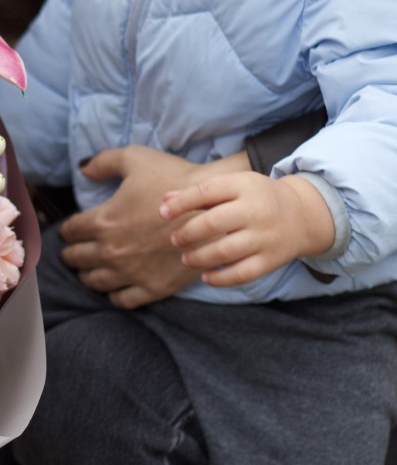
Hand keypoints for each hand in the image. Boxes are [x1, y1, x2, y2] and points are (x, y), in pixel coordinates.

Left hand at [59, 145, 216, 308]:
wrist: (213, 206)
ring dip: (87, 276)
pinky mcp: (153, 287)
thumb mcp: (135, 158)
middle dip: (71, 254)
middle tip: (71, 253)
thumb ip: (104, 162)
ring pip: (95, 282)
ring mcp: (132, 272)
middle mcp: (111, 251)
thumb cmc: (173, 179)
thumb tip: (83, 168)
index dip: (67, 230)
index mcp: (103, 221)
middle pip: (78, 259)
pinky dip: (113, 295)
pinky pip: (123, 300)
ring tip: (87, 272)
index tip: (68, 231)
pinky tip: (114, 288)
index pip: (71, 231)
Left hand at [160, 172, 335, 286]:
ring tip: (185, 258)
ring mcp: (265, 237)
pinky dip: (220, 278)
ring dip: (199, 258)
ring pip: (225, 251)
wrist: (302, 214)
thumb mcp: (233, 186)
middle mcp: (256, 210)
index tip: (163, 213)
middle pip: (214, 223)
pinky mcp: (271, 260)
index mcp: (244, 186)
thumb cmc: (256, 198)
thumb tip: (165, 201)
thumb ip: (200, 193)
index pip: (207, 192)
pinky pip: (242, 274)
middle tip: (174, 240)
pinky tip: (205, 277)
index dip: (181, 203)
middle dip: (188, 234)